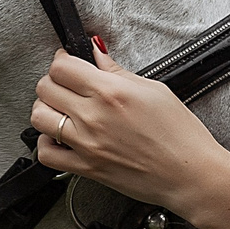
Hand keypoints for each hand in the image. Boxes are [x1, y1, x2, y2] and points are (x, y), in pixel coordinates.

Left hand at [30, 40, 229, 228]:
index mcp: (111, 91)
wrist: (190, 174)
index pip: (62, 65)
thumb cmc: (180, 134)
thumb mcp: (153, 90)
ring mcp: (86, 144)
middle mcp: (94, 116)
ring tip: (62, 110)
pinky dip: (46, 143)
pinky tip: (61, 137)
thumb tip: (96, 54)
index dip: (63, 59)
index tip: (70, 62)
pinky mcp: (86, 168)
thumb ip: (116, 71)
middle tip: (69, 84)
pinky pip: (46, 154)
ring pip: (39, 117)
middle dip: (54, 81)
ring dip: (46, 109)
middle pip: (45, 87)